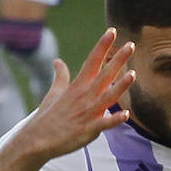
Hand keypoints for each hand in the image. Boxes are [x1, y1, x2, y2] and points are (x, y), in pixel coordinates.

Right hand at [25, 29, 134, 160]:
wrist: (38, 139)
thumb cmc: (48, 116)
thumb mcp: (54, 92)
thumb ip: (61, 76)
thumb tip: (57, 61)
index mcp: (78, 86)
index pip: (92, 61)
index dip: (102, 46)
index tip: (112, 31)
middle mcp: (84, 96)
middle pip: (104, 74)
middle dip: (118, 60)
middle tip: (131, 45)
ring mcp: (87, 112)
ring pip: (107, 97)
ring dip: (120, 86)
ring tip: (133, 74)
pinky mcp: (88, 129)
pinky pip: (104, 124)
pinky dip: (114, 120)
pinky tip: (126, 115)